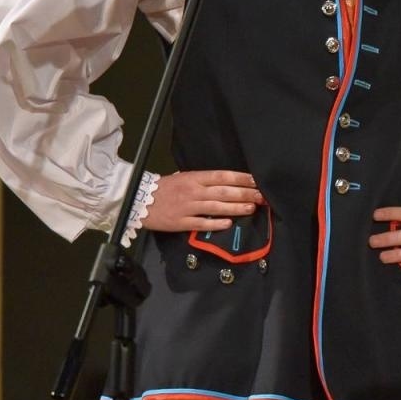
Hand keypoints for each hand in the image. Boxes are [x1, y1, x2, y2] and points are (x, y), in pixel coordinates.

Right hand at [144, 170, 261, 232]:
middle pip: (223, 192)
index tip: (256, 180)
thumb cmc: (165, 188)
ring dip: (235, 208)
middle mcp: (193, 191)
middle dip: (245, 194)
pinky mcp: (181, 222)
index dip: (241, 178)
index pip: (222, 176)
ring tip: (251, 208)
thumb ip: (204, 181)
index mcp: (194, 178)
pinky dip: (215, 223)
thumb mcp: (184, 178)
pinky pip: (201, 223)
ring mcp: (188, 207)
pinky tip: (229, 223)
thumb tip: (229, 182)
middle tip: (262, 196)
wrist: (139, 201)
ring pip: (216, 207)